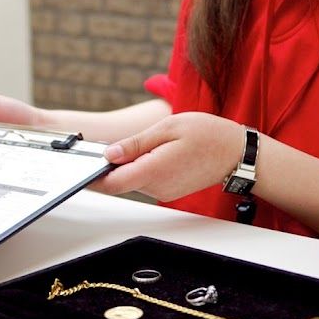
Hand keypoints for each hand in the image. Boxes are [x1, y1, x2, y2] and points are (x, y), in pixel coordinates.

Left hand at [98, 112, 243, 202]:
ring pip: (134, 181)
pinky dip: (142, 168)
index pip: (113, 183)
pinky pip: (147, 181)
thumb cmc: (208, 135)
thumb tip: (110, 154)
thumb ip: (136, 143)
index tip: (81, 169)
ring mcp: (165, 191)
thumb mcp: (168, 127)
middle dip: (110, 166)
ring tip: (139, 144)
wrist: (237, 153)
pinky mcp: (170, 190)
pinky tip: (153, 152)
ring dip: (128, 166)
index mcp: (154, 170)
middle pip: (121, 182)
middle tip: (106, 147)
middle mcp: (158, 186)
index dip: (93, 178)